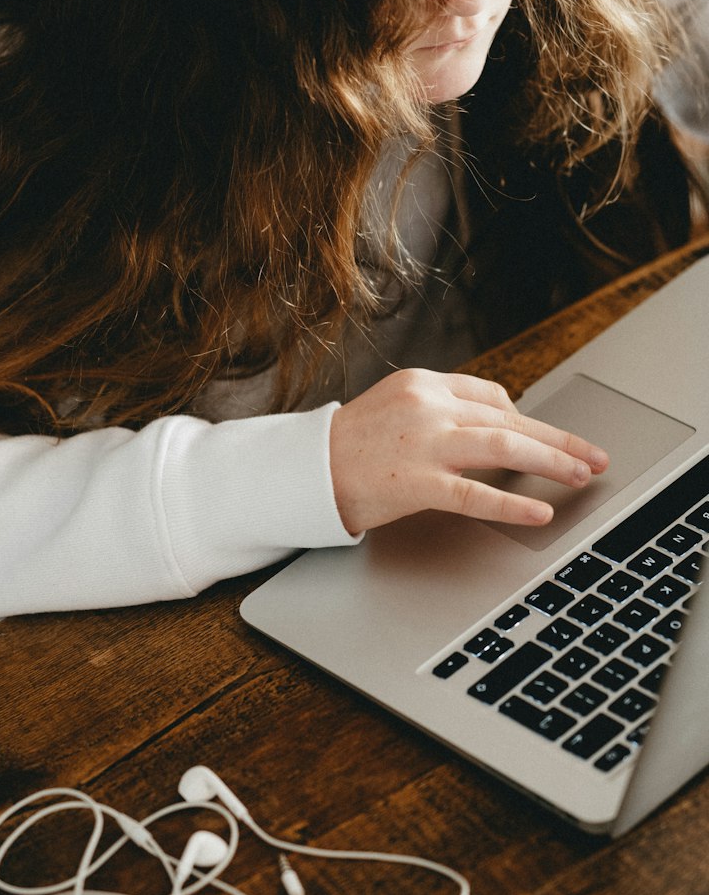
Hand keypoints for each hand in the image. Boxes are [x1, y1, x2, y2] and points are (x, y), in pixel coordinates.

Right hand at [328, 368, 608, 534]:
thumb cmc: (345, 448)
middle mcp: (428, 406)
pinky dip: (513, 501)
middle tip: (593, 455)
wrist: (302, 471)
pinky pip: (476, 492)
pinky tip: (540, 510)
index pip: (491, 394)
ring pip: (504, 446)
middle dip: (559, 439)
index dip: (523, 418)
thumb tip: (489, 428)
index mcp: (423, 384)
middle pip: (510, 418)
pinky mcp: (417, 481)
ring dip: (551, 461)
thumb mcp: (392, 409)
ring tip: (581, 476)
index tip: (541, 438)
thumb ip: (438, 413)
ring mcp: (424, 443)